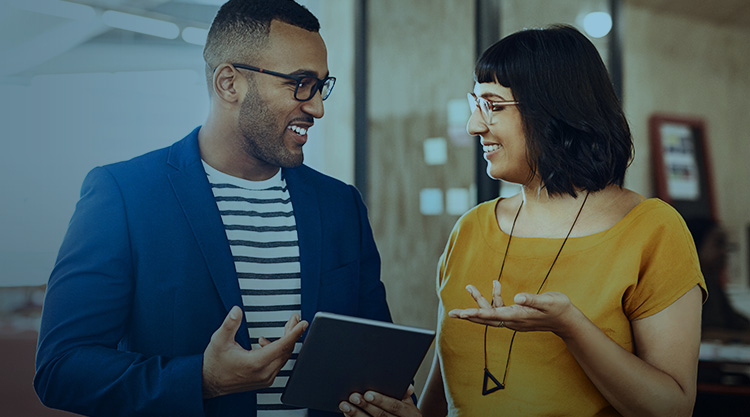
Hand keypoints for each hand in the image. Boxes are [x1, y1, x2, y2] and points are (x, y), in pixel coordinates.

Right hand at [202, 306, 307, 397]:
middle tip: (294, 319)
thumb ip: (230, 324)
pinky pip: (278, 363)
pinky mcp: (264, 380)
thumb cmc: (214, 363)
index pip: (282, 346)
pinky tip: (265, 343)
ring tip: (285, 327)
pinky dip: (277, 350)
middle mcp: (263, 373)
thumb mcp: (219, 340)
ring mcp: (265, 378)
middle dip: (292, 333)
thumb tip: (237, 311)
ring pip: (284, 357)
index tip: (302, 323)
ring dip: (286, 341)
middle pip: (286, 350)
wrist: (208, 382)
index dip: (294, 333)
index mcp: (255, 363)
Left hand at [339, 385, 420, 416]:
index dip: (381, 400)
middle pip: (381, 415)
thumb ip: (404, 395)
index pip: (395, 406)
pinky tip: (348, 414)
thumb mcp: (409, 404)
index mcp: (409, 413)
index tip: (368, 394)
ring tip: (345, 405)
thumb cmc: (405, 414)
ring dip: (356, 414)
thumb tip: (408, 386)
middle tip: (353, 396)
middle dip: (366, 406)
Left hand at [447, 282, 579, 334]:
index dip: (477, 314)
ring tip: (469, 286)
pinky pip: (499, 308)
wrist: (567, 320)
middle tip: (452, 313)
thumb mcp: (548, 301)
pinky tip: (495, 284)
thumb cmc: (559, 309)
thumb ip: (533, 299)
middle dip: (469, 314)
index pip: (493, 316)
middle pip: (486, 318)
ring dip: (480, 300)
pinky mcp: (516, 316)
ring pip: (491, 312)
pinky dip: (495, 297)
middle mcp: (513, 320)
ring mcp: (514, 320)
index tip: (463, 313)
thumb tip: (518, 297)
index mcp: (518, 316)